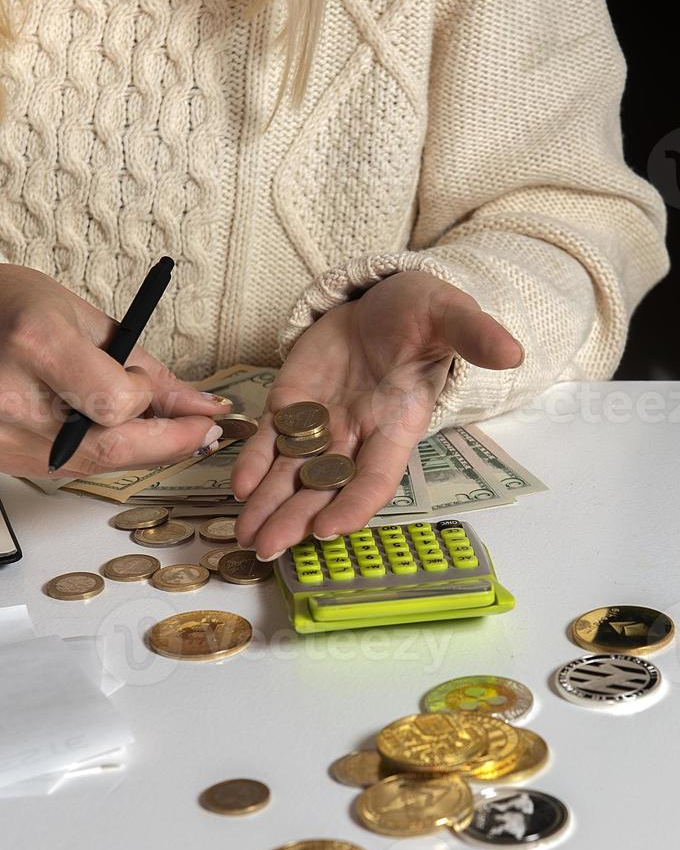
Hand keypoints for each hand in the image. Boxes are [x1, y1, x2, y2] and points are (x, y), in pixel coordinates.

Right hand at [0, 266, 229, 478]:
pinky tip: (119, 431)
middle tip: (201, 428)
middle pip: (112, 448)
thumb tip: (199, 404)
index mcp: (35, 345)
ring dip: (143, 449)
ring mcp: (5, 437)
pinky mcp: (7, 459)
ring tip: (162, 424)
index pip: (116, 401)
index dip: (146, 396)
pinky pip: (74, 467)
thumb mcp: (82, 317)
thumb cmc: (9, 308)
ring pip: (98, 465)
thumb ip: (147, 367)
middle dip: (170, 442)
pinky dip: (108, 452)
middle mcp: (12, 398)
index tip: (160, 387)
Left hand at [232, 271, 522, 557]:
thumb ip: (475, 336)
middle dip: (296, 518)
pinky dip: (253, 461)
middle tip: (267, 549)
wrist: (384, 300)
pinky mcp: (291, 404)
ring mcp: (321, 422)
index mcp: (397, 424)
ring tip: (242, 534)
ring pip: (291, 473)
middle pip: (324, 486)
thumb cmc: (423, 314)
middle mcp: (357, 434)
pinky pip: (270, 439)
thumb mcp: (450, 316)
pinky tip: (237, 485)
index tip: (329, 529)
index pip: (376, 476)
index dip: (354, 503)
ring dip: (268, 504)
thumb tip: (513, 351)